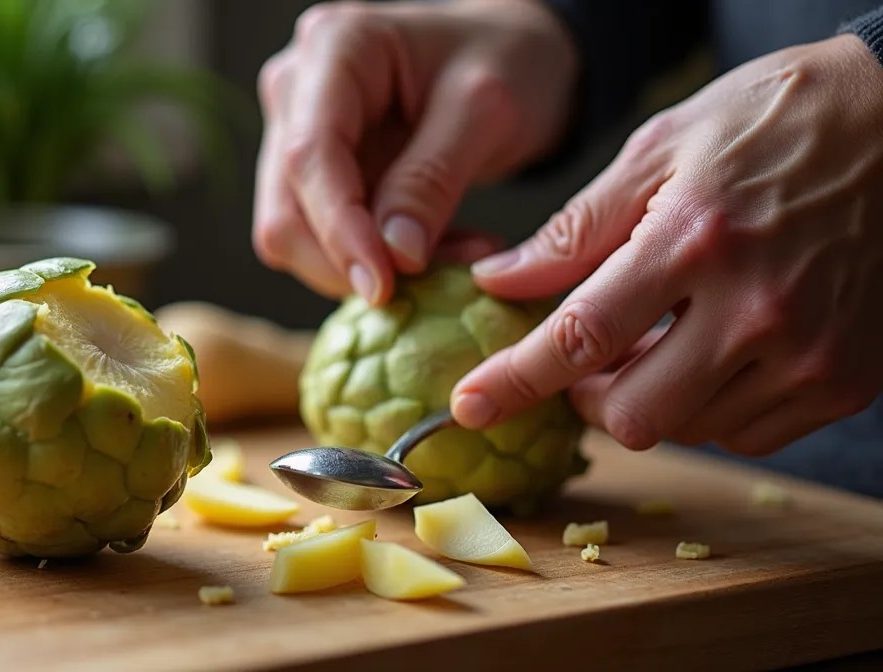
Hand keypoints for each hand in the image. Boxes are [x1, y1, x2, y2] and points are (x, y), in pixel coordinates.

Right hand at [252, 0, 577, 304]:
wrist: (512, 56)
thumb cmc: (505, 59)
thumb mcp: (486, 110)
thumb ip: (433, 179)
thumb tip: (394, 255)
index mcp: (333, 48)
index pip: (311, 155)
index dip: (339, 229)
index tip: (381, 286)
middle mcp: (297, 90)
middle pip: (286, 207)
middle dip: (348, 261)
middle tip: (433, 280)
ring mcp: (297, 135)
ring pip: (295, 235)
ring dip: (366, 268)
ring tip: (452, 261)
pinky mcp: (316, 178)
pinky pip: (325, 241)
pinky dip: (378, 261)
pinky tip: (438, 251)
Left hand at [450, 34, 882, 456]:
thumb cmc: (773, 121)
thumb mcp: (662, 149)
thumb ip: (576, 228)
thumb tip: (498, 281)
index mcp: (697, 240)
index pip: (582, 336)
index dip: (515, 381)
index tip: (468, 407)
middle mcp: (758, 309)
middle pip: (635, 415)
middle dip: (592, 397)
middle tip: (593, 353)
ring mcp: (811, 353)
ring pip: (690, 431)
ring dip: (654, 396)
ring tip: (665, 332)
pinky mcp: (849, 379)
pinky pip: (748, 432)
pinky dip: (711, 404)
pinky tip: (714, 348)